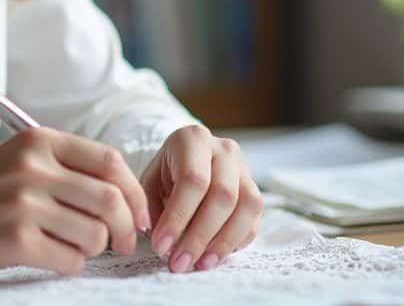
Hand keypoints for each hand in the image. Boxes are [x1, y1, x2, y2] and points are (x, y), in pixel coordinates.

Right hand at [0, 128, 150, 275]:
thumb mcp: (17, 160)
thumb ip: (64, 167)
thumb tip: (125, 196)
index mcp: (38, 141)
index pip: (110, 161)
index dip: (134, 192)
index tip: (138, 214)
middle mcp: (33, 168)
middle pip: (111, 200)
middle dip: (126, 228)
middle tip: (122, 243)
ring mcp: (24, 204)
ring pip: (95, 234)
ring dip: (94, 249)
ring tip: (72, 247)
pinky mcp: (16, 240)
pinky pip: (71, 260)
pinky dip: (70, 265)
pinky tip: (51, 258)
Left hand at [141, 124, 262, 272]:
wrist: (189, 158)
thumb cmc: (166, 171)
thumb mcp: (149, 180)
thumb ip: (148, 205)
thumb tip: (154, 234)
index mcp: (193, 139)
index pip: (192, 180)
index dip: (178, 217)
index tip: (161, 246)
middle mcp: (225, 150)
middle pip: (222, 196)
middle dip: (200, 236)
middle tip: (180, 262)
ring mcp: (245, 169)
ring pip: (246, 207)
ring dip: (223, 242)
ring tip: (200, 265)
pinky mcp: (255, 190)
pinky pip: (255, 219)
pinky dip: (237, 241)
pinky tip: (215, 256)